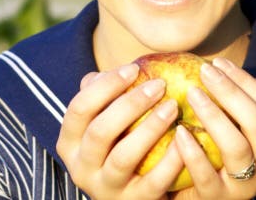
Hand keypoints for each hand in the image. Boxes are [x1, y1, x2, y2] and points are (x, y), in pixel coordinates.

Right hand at [57, 64, 184, 199]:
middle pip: (100, 131)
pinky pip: (153, 181)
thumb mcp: (105, 123)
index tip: (134, 68)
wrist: (131, 195)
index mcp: (69, 143)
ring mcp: (105, 189)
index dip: (106, 85)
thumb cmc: (119, 144)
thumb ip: (106, 97)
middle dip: (131, 104)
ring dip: (150, 128)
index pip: (79, 108)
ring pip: (124, 157)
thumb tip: (123, 70)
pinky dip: (170, 159)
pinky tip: (185, 137)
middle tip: (159, 85)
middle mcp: (81, 168)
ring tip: (172, 107)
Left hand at [170, 59, 255, 198]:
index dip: (245, 81)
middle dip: (231, 93)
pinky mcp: (219, 199)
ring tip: (191, 94)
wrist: (201, 191)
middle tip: (204, 72)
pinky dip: (193, 152)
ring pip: (236, 147)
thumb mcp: (242, 124)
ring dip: (213, 116)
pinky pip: (207, 176)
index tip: (218, 62)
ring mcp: (248, 187)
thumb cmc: (224, 147)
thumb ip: (253, 102)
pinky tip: (179, 132)